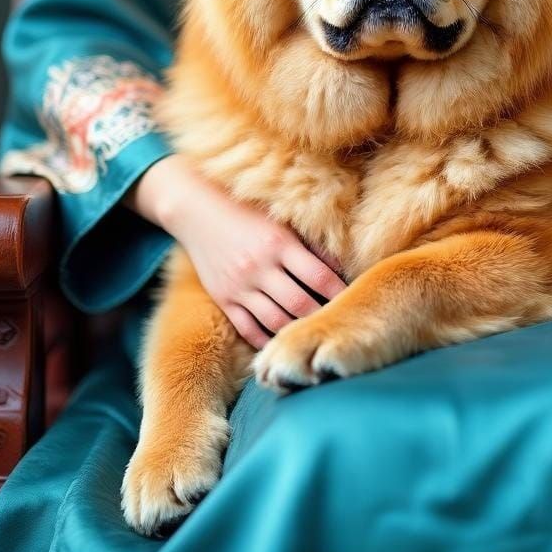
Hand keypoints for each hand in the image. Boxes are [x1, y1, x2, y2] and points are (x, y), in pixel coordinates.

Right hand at [126, 155, 345, 348]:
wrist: (197, 209)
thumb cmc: (248, 211)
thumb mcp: (281, 220)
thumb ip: (309, 244)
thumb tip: (341, 269)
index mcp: (279, 243)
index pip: (319, 277)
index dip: (340, 292)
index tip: (354, 300)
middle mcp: (259, 267)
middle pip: (300, 304)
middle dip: (322, 316)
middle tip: (337, 324)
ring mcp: (239, 286)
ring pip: (275, 321)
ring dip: (297, 331)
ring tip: (313, 335)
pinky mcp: (223, 298)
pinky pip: (248, 329)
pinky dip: (267, 339)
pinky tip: (283, 342)